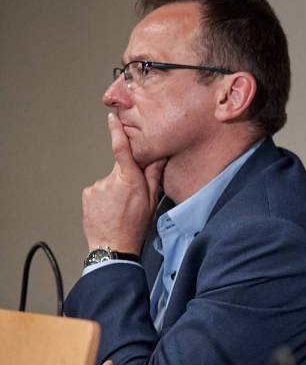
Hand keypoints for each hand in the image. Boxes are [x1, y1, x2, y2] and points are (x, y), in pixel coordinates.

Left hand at [81, 113, 164, 252]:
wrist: (112, 246)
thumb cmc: (135, 227)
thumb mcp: (151, 202)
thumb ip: (153, 177)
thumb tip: (158, 158)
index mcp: (129, 180)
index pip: (122, 149)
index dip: (117, 132)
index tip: (113, 118)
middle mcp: (110, 180)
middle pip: (120, 169)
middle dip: (126, 179)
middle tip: (131, 198)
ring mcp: (96, 187)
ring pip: (109, 181)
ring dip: (114, 190)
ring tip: (120, 208)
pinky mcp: (87, 194)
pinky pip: (98, 190)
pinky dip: (104, 197)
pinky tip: (109, 210)